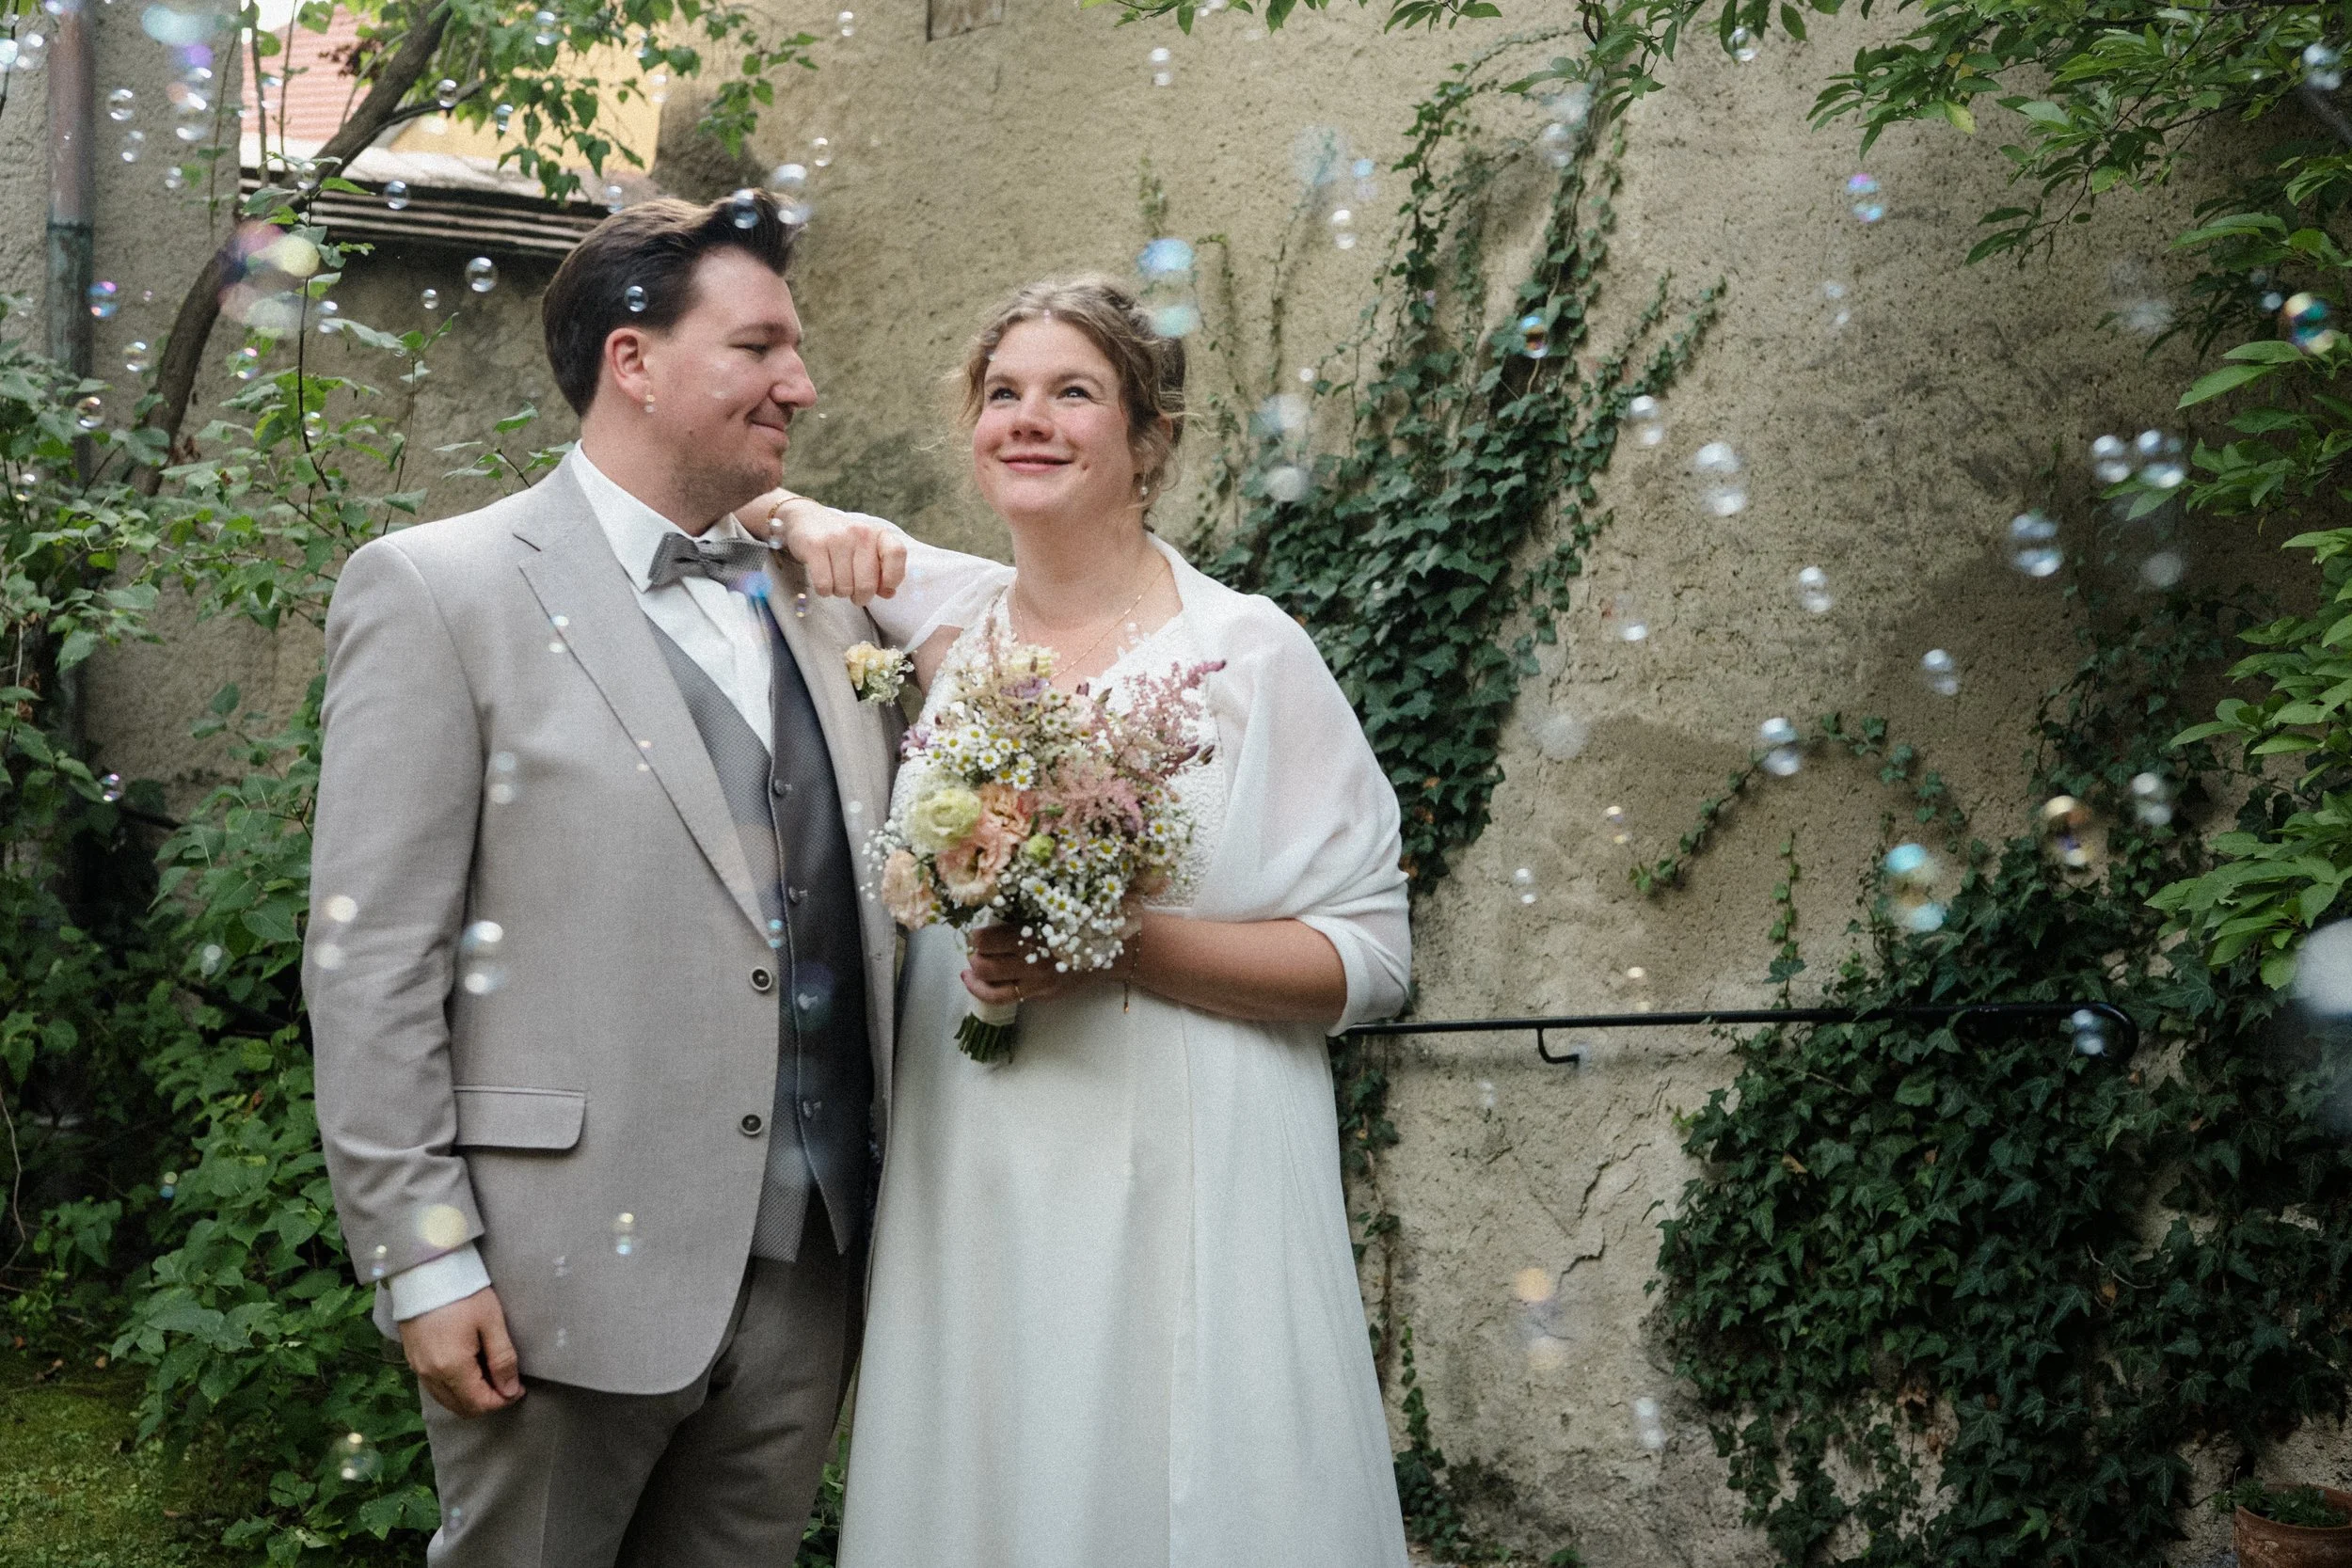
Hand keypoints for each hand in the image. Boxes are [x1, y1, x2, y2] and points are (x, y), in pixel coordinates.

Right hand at [398, 1287, 523, 1416]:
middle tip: (507, 1383)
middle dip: (487, 1402)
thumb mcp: (491, 1322)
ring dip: (470, 1397)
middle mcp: (430, 1375)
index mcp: (451, 1368)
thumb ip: (502, 1359)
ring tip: (490, 1375)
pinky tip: (469, 1369)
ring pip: (446, 1400)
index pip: (479, 1404)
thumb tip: (510, 1391)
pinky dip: (454, 1388)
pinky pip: (435, 1387)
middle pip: (461, 1407)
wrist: (425, 1270)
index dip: (503, 1401)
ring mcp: (417, 1368)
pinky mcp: (412, 1359)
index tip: (520, 1388)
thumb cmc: (463, 1292)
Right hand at [738, 489, 906, 603]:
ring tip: (836, 579)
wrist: (806, 518)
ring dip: (839, 592)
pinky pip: (824, 585)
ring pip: (844, 588)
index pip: (897, 554)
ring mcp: (837, 539)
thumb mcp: (866, 550)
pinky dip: (824, 590)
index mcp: (877, 533)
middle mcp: (860, 533)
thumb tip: (889, 593)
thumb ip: (880, 571)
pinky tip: (823, 580)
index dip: (894, 577)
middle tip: (854, 593)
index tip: (884, 586)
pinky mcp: (815, 546)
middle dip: (860, 597)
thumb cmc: (842, 541)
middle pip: (867, 585)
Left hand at [961, 922, 1140, 1006]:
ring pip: (992, 991)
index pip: (986, 942)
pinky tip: (990, 982)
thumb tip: (994, 907)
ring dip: (976, 980)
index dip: (975, 937)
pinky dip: (994, 991)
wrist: (1120, 949)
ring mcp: (1039, 984)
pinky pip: (1012, 997)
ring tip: (971, 971)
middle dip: (973, 958)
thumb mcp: (1058, 906)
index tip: (976, 931)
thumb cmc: (1089, 920)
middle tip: (975, 950)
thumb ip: (1028, 909)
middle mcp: (1034, 963)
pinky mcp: (1046, 995)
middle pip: (984, 967)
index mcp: (1035, 936)